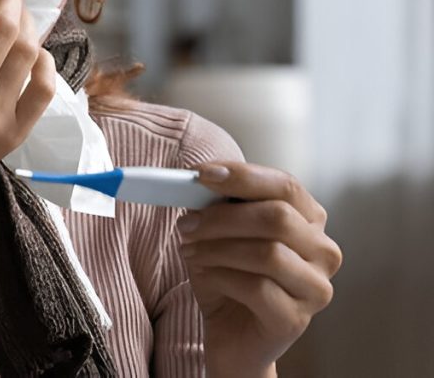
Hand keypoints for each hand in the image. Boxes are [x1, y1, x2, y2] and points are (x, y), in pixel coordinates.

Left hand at [176, 162, 342, 376]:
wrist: (230, 334)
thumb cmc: (228, 275)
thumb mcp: (219, 232)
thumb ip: (218, 205)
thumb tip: (200, 182)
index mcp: (309, 220)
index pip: (285, 186)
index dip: (243, 177)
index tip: (202, 175)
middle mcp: (323, 251)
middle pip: (278, 217)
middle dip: (223, 217)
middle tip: (186, 223)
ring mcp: (316, 287)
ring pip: (268, 253)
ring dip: (218, 248)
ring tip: (190, 251)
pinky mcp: (296, 319)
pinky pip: (257, 288)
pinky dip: (220, 276)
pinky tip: (205, 277)